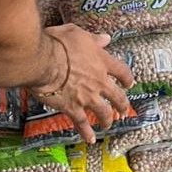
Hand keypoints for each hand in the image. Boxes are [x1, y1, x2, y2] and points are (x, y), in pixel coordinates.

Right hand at [33, 24, 134, 143]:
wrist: (43, 61)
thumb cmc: (57, 43)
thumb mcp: (77, 33)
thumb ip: (93, 39)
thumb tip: (106, 38)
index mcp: (101, 60)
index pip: (121, 71)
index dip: (127, 78)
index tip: (129, 83)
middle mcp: (98, 80)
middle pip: (117, 95)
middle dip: (121, 104)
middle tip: (123, 109)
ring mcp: (87, 96)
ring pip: (103, 112)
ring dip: (107, 119)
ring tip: (107, 124)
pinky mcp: (73, 108)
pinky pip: (82, 123)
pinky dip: (86, 132)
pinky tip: (90, 139)